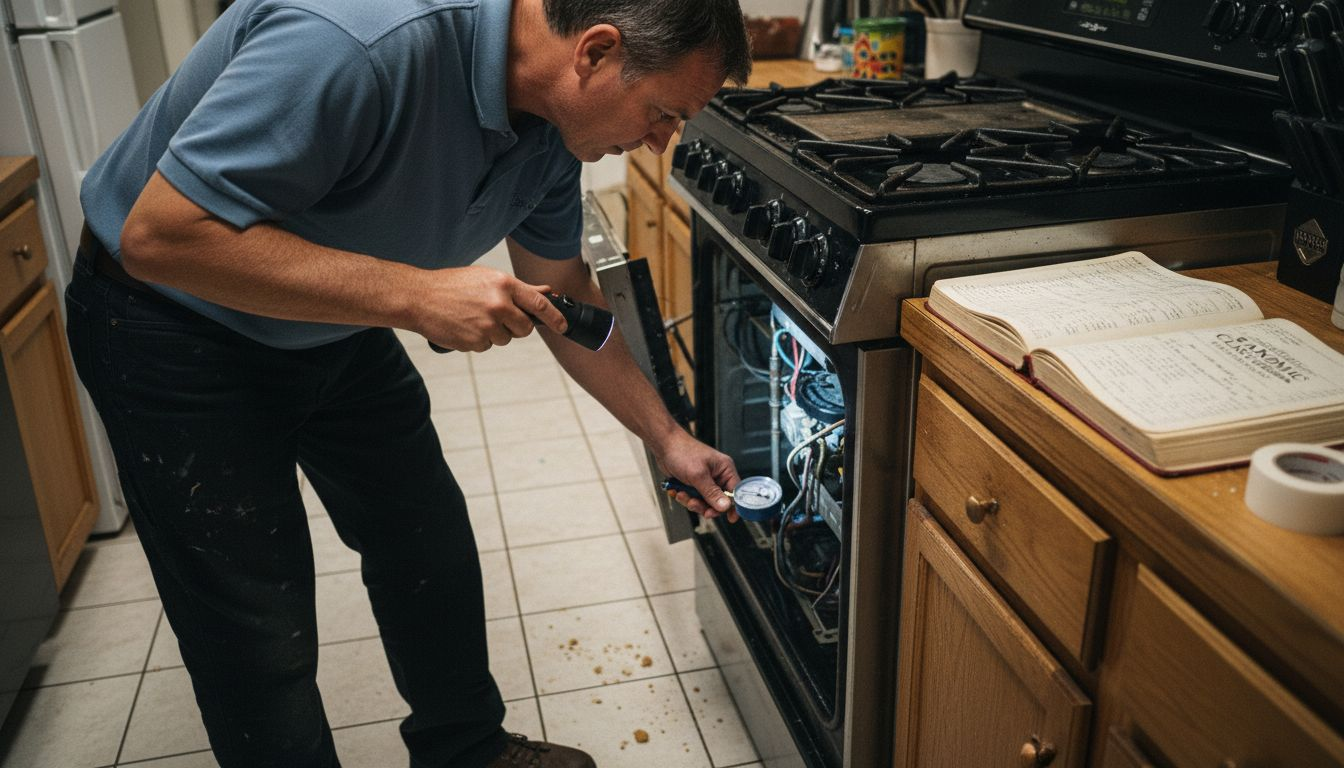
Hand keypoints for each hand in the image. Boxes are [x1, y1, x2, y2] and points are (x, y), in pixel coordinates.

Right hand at [415, 266, 567, 351]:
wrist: (419, 297)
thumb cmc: (452, 285)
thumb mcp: (487, 277)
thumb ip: (519, 288)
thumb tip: (547, 291)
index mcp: (504, 285)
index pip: (540, 304)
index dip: (556, 318)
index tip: (563, 326)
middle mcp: (498, 305)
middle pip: (525, 328)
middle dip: (517, 327)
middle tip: (499, 318)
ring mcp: (487, 325)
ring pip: (506, 339)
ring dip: (495, 333)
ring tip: (474, 318)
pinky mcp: (474, 341)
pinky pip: (487, 347)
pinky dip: (478, 340)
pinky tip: (464, 326)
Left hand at [654, 430, 740, 522]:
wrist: (664, 446)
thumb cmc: (682, 452)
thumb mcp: (698, 475)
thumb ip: (711, 493)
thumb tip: (725, 507)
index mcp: (725, 469)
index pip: (736, 492)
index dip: (733, 506)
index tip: (730, 519)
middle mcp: (717, 475)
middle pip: (719, 501)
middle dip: (705, 505)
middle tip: (694, 504)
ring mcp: (705, 480)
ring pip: (705, 502)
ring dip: (692, 502)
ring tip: (683, 495)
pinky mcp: (694, 484)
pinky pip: (694, 498)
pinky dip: (686, 498)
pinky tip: (678, 491)